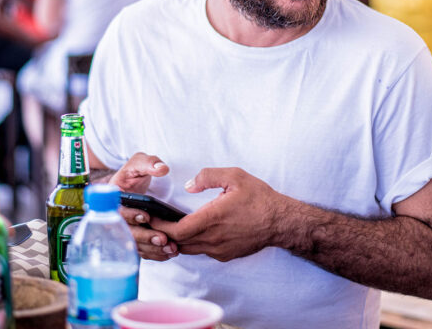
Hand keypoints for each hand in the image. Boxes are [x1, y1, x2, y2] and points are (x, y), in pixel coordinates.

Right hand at [108, 153, 178, 260]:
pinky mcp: (134, 238)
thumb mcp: (139, 161)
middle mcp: (116, 218)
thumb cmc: (134, 172)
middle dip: (145, 237)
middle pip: (127, 233)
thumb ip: (149, 163)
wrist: (132, 183)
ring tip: (171, 249)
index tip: (146, 217)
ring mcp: (125, 230)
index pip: (118, 211)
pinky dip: (155, 254)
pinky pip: (142, 250)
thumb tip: (162, 169)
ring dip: (153, 249)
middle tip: (163, 238)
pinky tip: (169, 253)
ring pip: (136, 245)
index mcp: (113, 199)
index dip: (131, 216)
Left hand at [154, 167, 285, 261]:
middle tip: (153, 221)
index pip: (176, 231)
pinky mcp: (226, 255)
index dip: (160, 225)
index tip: (150, 217)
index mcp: (212, 219)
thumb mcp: (234, 176)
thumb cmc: (259, 197)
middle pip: (178, 243)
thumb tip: (189, 185)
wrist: (281, 221)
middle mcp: (213, 239)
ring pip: (189, 249)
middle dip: (164, 233)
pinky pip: (202, 251)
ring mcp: (219, 250)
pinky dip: (192, 243)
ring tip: (168, 226)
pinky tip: (192, 231)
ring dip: (177, 240)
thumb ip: (208, 176)